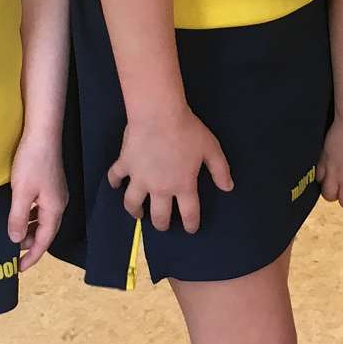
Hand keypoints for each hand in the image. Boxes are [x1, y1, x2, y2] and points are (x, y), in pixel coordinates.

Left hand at [7, 130, 66, 270]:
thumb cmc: (32, 162)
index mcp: (54, 208)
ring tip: (13, 237)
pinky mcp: (50, 184)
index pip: (44, 240)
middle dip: (31, 245)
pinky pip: (41, 209)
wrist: (43, 133)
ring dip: (30, 230)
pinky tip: (19, 214)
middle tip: (12, 255)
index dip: (32, 256)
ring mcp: (56, 193)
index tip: (18, 268)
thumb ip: (18, 217)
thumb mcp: (21, 192)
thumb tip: (15, 240)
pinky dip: (30, 217)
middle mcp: (59, 203)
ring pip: (43, 220)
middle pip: (46, 231)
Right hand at [108, 107, 232, 231]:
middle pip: (159, 215)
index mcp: (183, 185)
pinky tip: (116, 185)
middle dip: (161, 224)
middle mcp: (160, 187)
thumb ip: (220, 170)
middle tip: (162, 225)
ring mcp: (139, 177)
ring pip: (132, 203)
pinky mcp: (125, 164)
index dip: (190, 224)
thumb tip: (228, 187)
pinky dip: (114, 182)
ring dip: (134, 211)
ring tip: (138, 213)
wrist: (159, 115)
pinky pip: (115, 177)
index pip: (188, 213)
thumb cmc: (187, 131)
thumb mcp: (211, 149)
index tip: (190, 229)